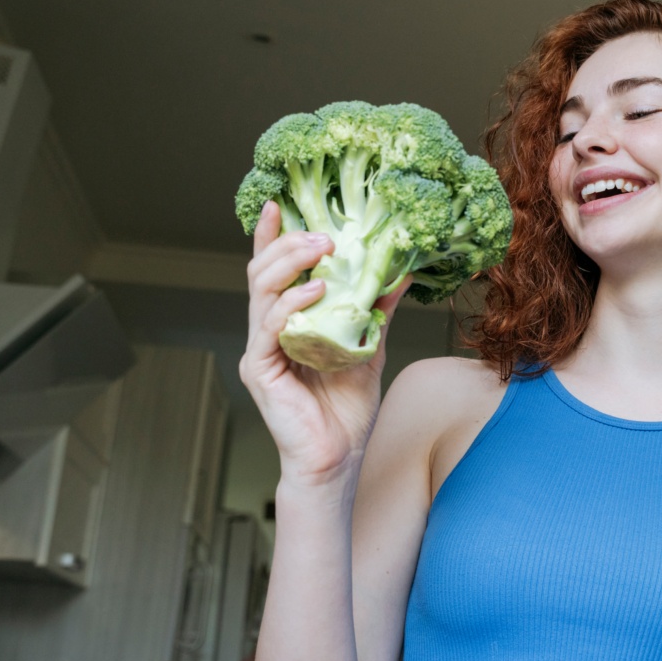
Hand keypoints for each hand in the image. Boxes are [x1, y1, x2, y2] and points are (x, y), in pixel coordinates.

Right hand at [238, 201, 411, 487]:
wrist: (337, 458)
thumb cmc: (346, 408)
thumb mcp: (368, 347)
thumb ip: (376, 310)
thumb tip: (401, 272)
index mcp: (288, 320)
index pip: (274, 270)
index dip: (273, 236)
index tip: (281, 202)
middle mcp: (267, 330)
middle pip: (263, 272)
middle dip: (289, 242)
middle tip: (323, 230)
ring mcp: (260, 349)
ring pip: (261, 291)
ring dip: (290, 263)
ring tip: (322, 248)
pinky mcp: (260, 369)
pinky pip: (270, 327)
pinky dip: (292, 303)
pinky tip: (316, 290)